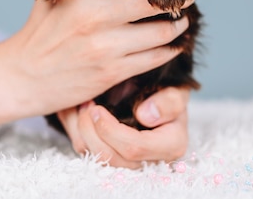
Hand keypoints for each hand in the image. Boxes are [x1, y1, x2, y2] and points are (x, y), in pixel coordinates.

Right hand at [0, 0, 194, 140]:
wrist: (22, 76)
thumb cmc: (39, 34)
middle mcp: (96, 15)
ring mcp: (106, 45)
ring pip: (161, 31)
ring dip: (178, 24)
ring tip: (182, 20)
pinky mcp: (112, 72)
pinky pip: (154, 57)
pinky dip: (170, 49)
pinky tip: (173, 45)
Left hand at [57, 87, 190, 168]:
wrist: (157, 93)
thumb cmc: (166, 93)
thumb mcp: (175, 92)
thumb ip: (168, 102)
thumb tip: (146, 115)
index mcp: (170, 145)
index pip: (135, 148)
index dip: (111, 131)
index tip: (98, 110)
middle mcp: (150, 159)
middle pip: (110, 157)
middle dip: (91, 131)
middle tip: (86, 105)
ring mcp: (129, 160)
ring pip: (96, 157)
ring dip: (82, 131)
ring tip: (83, 106)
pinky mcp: (112, 154)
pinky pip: (87, 151)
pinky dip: (77, 131)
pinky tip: (79, 112)